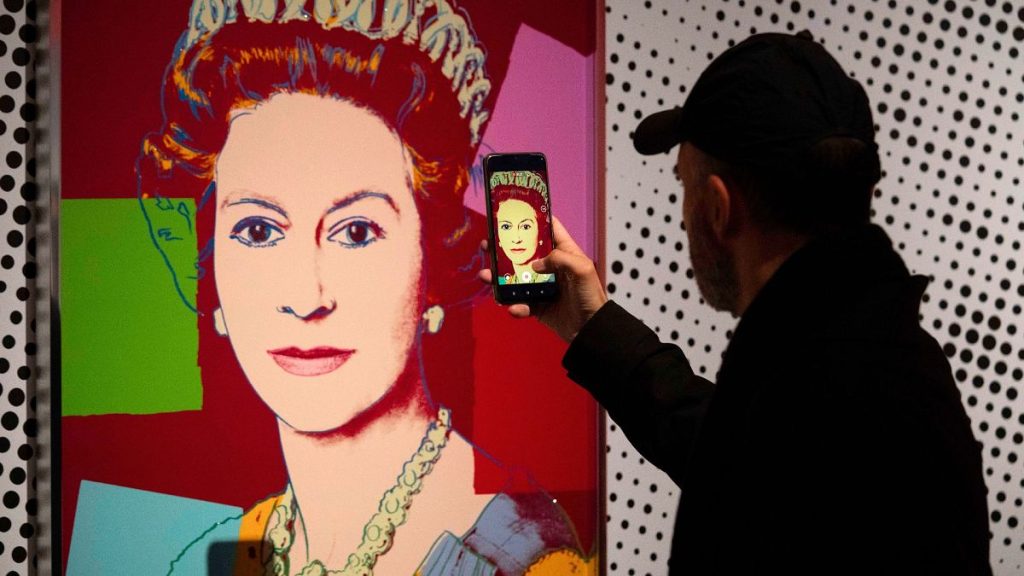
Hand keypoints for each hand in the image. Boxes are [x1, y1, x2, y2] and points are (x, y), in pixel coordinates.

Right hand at [478, 217, 607, 342]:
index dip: (534, 219)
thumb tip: (535, 264)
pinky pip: (521, 303)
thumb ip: (559, 258)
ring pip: (515, 278)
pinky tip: (514, 308)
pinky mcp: (538, 306)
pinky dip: (515, 306)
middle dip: (504, 248)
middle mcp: (551, 267)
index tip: (515, 212)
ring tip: (485, 276)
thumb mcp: (582, 269)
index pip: (549, 229)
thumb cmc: (591, 296)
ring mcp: (542, 286)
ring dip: (499, 278)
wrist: (591, 329)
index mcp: (564, 252)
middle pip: (523, 252)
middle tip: (487, 245)